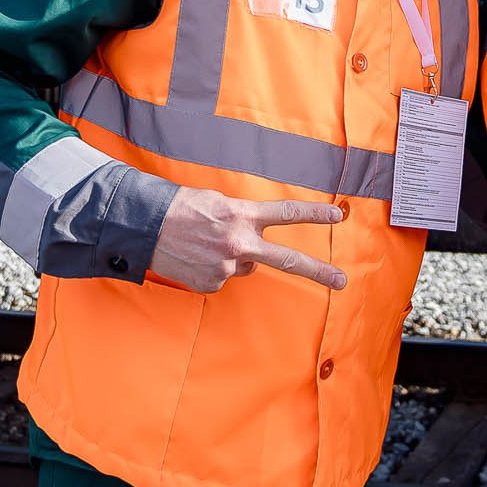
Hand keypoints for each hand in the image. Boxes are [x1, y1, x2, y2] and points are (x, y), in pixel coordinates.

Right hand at [147, 187, 346, 292]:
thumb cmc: (181, 209)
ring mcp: (226, 267)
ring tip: (205, 244)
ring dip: (233, 257)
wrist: (144, 227)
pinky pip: (223, 277)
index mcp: (242, 216)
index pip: (286, 214)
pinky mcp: (212, 283)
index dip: (315, 215)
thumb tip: (253, 243)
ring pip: (245, 266)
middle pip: (287, 260)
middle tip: (342, 281)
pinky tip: (196, 257)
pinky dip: (213, 268)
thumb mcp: (217, 202)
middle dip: (318, 271)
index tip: (339, 216)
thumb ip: (243, 219)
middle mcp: (239, 243)